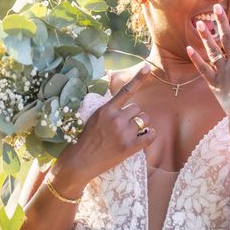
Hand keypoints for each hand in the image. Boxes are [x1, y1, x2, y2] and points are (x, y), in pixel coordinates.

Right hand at [49, 65, 156, 194]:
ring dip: (141, 126)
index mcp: (106, 109)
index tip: (147, 67)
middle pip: (138, 109)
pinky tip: (144, 137)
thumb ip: (111, 110)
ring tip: (129, 134)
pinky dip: (150, 135)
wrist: (79, 162)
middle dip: (134, 116)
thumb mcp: (94, 117)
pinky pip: (150, 135)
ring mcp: (123, 133)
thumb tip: (128, 106)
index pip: (125, 91)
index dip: (138, 78)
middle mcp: (116, 118)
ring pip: (144, 120)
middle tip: (124, 127)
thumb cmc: (86, 139)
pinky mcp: (129, 147)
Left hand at [187, 3, 229, 120]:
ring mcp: (223, 73)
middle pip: (226, 38)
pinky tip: (189, 49)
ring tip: (199, 23)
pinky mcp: (214, 84)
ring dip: (206, 36)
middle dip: (221, 21)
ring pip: (212, 51)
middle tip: (216, 6)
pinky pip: (203, 69)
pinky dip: (196, 59)